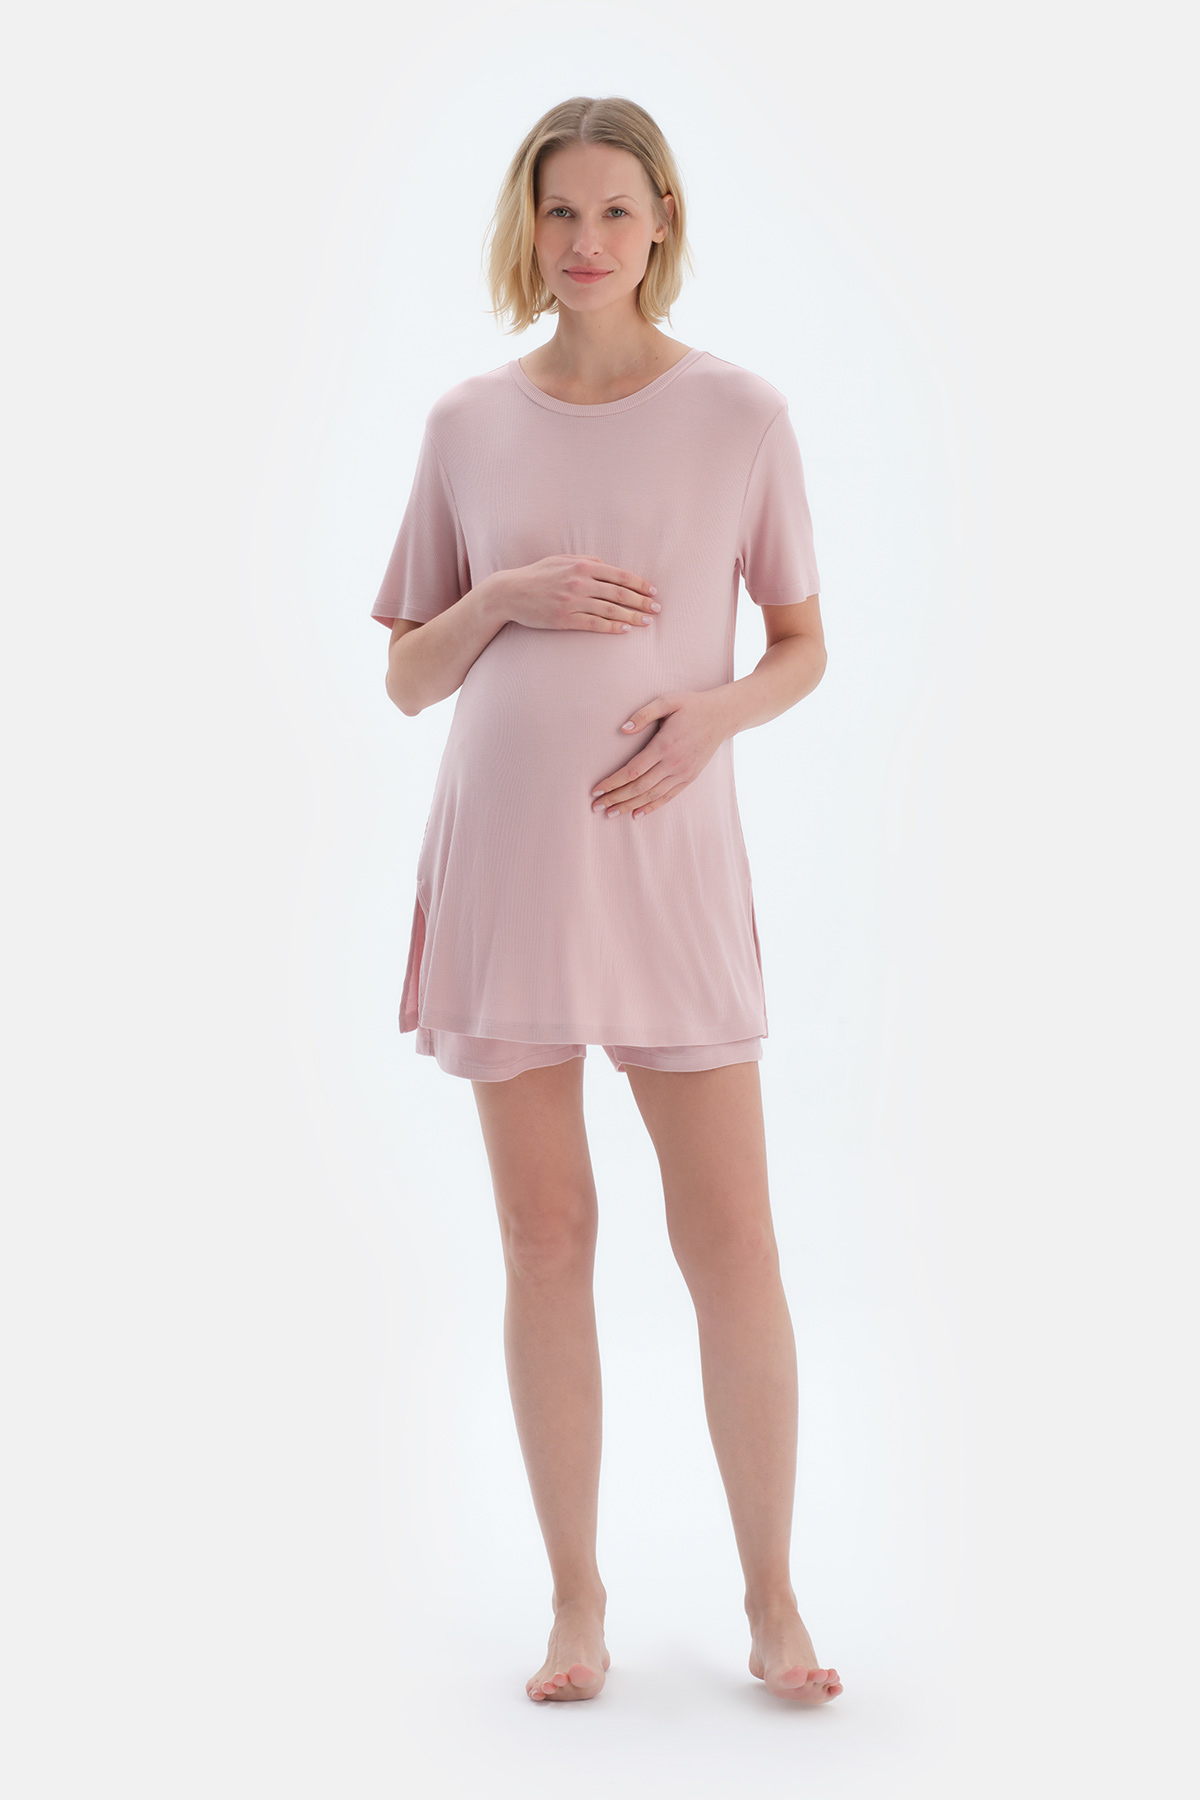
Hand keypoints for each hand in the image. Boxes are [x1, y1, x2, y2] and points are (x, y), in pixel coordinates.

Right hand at [500, 555, 658, 633]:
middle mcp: (580, 583)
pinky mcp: (565, 619)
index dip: (640, 584)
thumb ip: (585, 560)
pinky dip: (612, 627)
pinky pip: (594, 624)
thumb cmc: (536, 574)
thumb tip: (606, 564)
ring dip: (632, 616)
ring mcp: (573, 602)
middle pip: (619, 593)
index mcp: (582, 565)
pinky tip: (625, 630)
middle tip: (657, 609)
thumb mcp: (560, 559)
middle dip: (642, 602)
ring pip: (610, 610)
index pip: (619, 575)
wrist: (510, 592)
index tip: (653, 591)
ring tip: (647, 622)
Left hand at [590, 690, 731, 819]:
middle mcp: (673, 763)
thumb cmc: (691, 706)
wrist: (721, 716)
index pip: (632, 770)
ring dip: (629, 805)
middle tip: (596, 806)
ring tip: (611, 813)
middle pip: (638, 787)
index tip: (596, 789)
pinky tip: (636, 814)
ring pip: (651, 795)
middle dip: (616, 798)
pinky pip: (667, 797)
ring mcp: (682, 773)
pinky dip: (651, 807)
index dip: (612, 782)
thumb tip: (622, 729)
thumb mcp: (667, 701)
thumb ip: (643, 714)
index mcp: (664, 745)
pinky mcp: (689, 777)